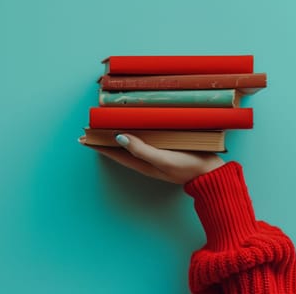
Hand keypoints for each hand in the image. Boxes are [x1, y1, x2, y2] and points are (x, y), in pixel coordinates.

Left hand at [79, 134, 224, 183]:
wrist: (211, 172)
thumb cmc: (187, 167)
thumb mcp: (162, 159)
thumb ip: (141, 149)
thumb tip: (119, 137)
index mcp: (142, 163)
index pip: (115, 153)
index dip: (99, 146)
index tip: (84, 138)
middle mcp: (147, 158)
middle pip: (121, 146)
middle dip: (106, 138)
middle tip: (92, 128)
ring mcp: (157, 152)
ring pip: (133, 141)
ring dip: (120, 132)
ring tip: (108, 123)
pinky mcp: (167, 146)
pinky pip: (147, 137)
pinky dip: (138, 130)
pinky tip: (138, 123)